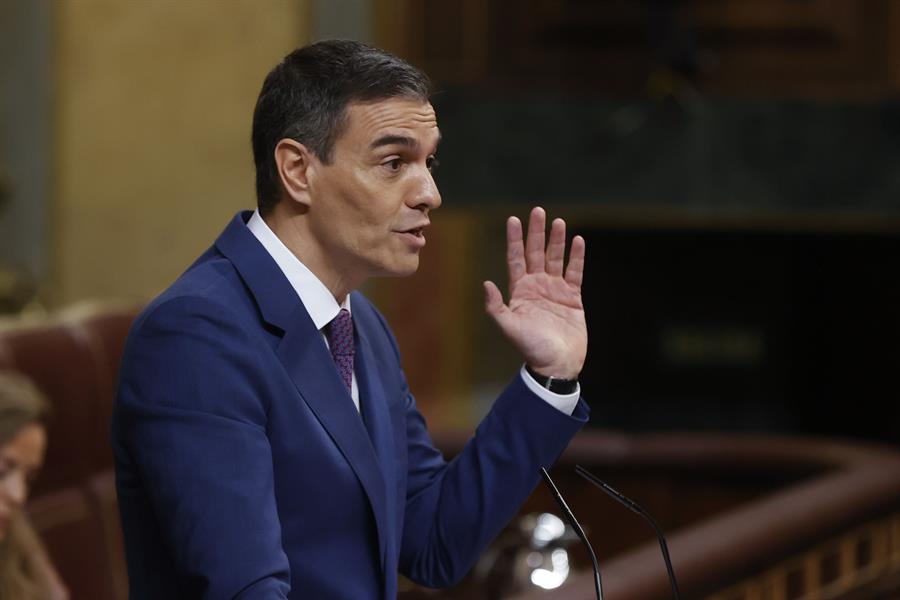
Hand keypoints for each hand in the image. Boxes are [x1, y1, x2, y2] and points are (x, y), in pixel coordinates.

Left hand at [484, 207, 586, 379]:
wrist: (557, 364)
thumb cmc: (532, 348)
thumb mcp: (510, 327)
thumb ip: (497, 307)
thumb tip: (486, 284)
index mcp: (520, 291)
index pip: (516, 259)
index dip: (514, 240)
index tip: (513, 219)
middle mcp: (537, 286)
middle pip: (536, 253)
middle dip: (536, 233)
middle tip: (538, 211)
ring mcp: (555, 290)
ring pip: (556, 259)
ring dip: (557, 241)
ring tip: (558, 222)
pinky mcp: (573, 297)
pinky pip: (575, 272)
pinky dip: (577, 257)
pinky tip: (578, 241)